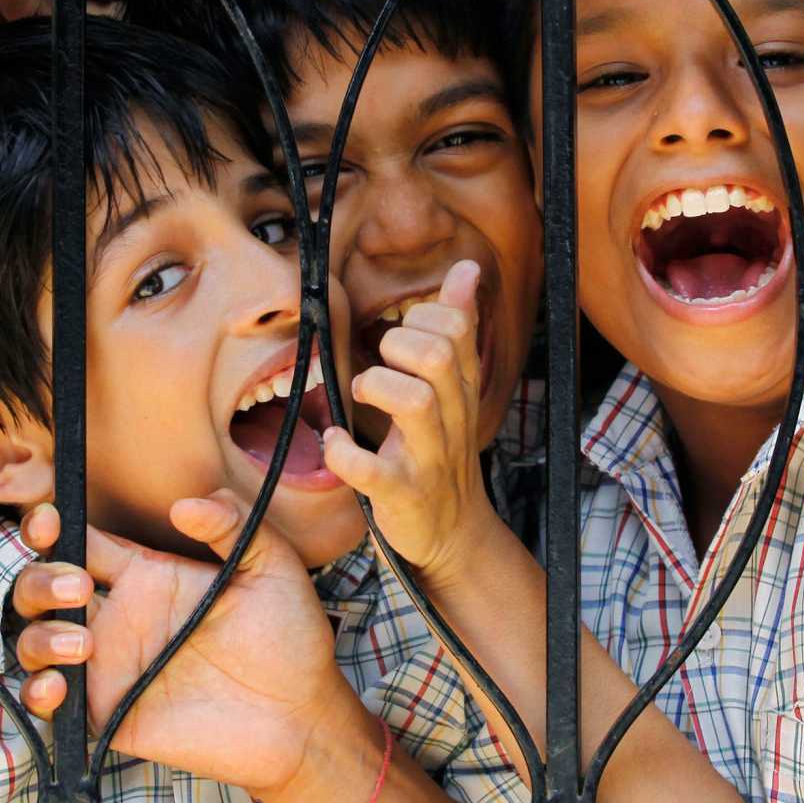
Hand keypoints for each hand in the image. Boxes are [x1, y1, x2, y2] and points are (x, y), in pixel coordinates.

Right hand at [12, 492, 356, 794]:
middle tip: (78, 589)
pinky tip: (58, 686)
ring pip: (33, 642)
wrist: (301, 716)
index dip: (51, 527)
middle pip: (41, 588)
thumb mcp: (271, 566)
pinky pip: (49, 705)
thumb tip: (186, 505)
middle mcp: (118, 618)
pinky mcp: (107, 715)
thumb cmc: (288, 638)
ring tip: (80, 643)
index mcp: (147, 575)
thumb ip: (234, 524)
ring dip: (38, 637)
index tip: (50, 521)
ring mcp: (108, 668)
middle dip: (39, 579)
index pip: (80, 543)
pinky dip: (36, 693)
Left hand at [323, 260, 502, 583]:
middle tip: (380, 363)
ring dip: (376, 386)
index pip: (455, 328)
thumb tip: (467, 269)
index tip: (403, 335)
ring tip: (360, 394)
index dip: (424, 317)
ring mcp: (429, 457)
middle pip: (438, 356)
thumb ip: (457, 328)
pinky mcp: (402, 494)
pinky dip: (344, 453)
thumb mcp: (454, 387)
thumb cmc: (442, 448)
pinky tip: (335, 442)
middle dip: (399, 346)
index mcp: (459, 387)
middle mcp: (451, 417)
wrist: (454, 533)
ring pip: (416, 402)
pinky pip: (371, 469)